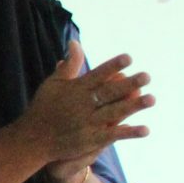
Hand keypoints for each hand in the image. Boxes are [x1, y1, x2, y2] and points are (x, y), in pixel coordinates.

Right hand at [14, 41, 150, 167]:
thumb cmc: (44, 108)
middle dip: (127, 85)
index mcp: (74, 89)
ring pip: (113, 112)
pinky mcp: (89, 140)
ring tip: (151, 99)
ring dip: (132, 106)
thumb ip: (69, 64)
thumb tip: (75, 42)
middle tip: (147, 76)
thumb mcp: (53, 83)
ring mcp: (86, 123)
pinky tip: (145, 129)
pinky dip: (128, 133)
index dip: (112, 66)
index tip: (128, 58)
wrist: (32, 140)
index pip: (96, 75)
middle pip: (108, 93)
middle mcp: (81, 105)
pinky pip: (112, 135)